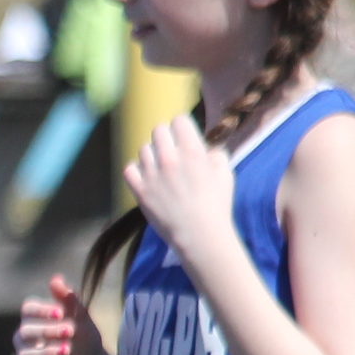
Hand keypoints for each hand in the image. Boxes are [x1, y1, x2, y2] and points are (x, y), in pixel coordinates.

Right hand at [11, 271, 111, 354]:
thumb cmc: (85, 338)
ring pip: (25, 354)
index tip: (59, 313)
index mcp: (36, 320)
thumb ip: (68, 300)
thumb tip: (55, 278)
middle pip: (24, 332)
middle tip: (70, 331)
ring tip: (66, 351)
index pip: (28, 310)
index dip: (40, 311)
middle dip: (46, 331)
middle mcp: (25, 338)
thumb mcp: (80, 318)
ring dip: (46, 352)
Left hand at [121, 111, 238, 269]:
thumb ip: (215, 155)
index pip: (179, 120)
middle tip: (171, 150)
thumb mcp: (225, 173)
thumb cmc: (216, 204)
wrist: (199, 234)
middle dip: (166, 137)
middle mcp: (169, 158)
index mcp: (192, 150)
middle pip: (158, 131)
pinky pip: (129, 169)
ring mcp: (151, 174)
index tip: (184, 136)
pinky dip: (136, 169)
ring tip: (159, 166)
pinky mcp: (139, 190)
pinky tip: (145, 176)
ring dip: (152, 154)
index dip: (182, 127)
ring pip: (143, 149)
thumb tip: (204, 150)